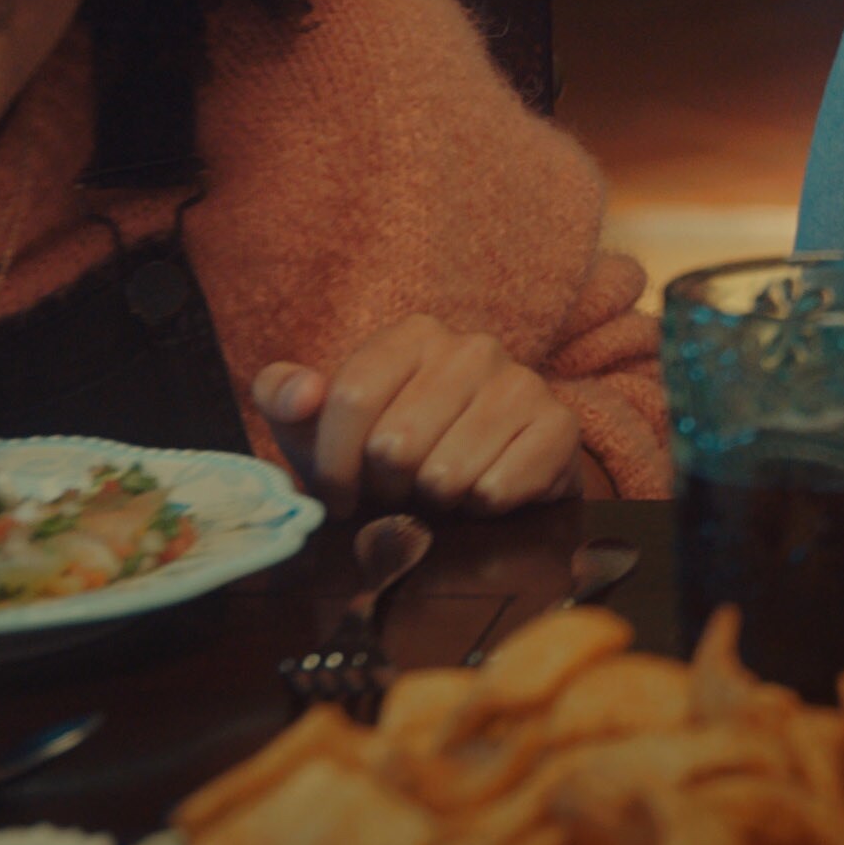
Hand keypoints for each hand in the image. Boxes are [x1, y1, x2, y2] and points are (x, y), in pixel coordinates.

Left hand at [252, 314, 583, 514]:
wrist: (492, 474)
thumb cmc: (396, 452)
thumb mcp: (324, 427)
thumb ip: (285, 399)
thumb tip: (302, 393)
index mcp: (413, 335)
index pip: (350, 397)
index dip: (334, 463)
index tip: (339, 495)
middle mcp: (473, 347)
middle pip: (395, 442)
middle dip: (386, 487)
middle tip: (399, 492)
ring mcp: (522, 382)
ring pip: (444, 473)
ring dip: (434, 502)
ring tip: (439, 493)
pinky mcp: (559, 425)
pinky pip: (495, 490)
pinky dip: (479, 509)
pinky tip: (481, 496)